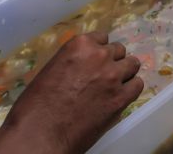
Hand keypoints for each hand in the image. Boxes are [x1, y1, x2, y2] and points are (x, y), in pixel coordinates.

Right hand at [0, 32, 141, 153]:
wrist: (41, 134)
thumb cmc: (36, 105)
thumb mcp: (51, 71)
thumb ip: (73, 63)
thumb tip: (82, 68)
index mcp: (80, 46)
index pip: (101, 38)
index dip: (99, 50)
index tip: (96, 61)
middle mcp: (100, 56)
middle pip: (118, 50)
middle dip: (112, 61)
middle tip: (103, 75)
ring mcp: (113, 76)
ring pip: (131, 64)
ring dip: (124, 72)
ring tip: (116, 84)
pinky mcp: (121, 98)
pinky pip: (137, 85)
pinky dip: (131, 89)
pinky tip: (122, 95)